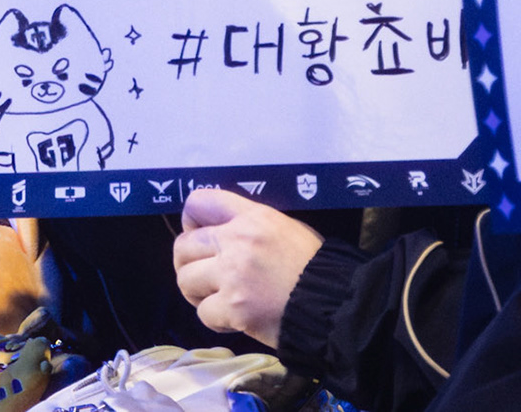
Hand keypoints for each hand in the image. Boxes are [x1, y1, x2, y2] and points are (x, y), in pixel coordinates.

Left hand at [173, 188, 322, 348]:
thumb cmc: (317, 269)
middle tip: (203, 276)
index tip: (199, 237)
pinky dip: (214, 319)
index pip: (199, 202)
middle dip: (188, 263)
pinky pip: (202, 312)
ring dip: (195, 292)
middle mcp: (237, 241)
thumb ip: (250, 226)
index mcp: (252, 217)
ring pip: (184, 278)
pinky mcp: (234, 308)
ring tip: (214, 298)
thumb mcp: (287, 230)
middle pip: (182, 245)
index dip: (190, 221)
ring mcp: (233, 275)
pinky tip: (231, 319)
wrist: (338, 308)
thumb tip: (219, 232)